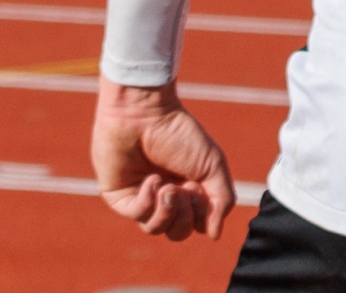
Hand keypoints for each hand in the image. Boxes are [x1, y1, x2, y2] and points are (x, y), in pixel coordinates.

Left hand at [92, 79, 235, 241]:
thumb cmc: (180, 134)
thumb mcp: (213, 165)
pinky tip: (150, 179)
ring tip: (167, 186)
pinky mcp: (120, 198)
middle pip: (177, 232)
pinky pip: (136, 215)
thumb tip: (215, 235)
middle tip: (183, 190)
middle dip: (184, 216)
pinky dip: (147, 200)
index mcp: (190, 190)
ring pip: (156, 229)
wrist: (145, 114)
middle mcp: (166, 198)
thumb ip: (221, 200)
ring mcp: (142, 199)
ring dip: (166, 210)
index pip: (198, 223)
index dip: (203, 215)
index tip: (201, 190)